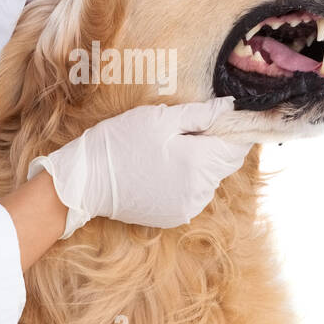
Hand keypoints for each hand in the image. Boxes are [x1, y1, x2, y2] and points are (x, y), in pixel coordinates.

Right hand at [26, 97, 251, 238]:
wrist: (86, 181)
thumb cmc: (120, 142)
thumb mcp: (159, 118)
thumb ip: (199, 114)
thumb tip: (228, 107)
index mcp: (198, 163)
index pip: (237, 147)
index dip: (236, 130)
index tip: (226, 118)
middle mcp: (199, 191)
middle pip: (225, 164)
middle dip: (216, 145)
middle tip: (189, 130)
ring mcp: (188, 207)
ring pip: (210, 180)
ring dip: (201, 164)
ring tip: (170, 150)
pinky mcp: (175, 216)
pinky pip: (194, 194)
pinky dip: (188, 181)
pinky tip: (164, 169)